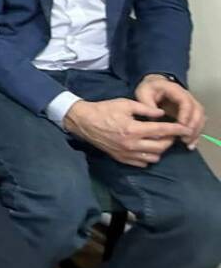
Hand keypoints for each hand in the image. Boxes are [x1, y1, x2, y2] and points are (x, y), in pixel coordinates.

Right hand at [64, 98, 189, 166]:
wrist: (83, 121)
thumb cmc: (104, 109)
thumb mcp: (124, 103)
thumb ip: (145, 108)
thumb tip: (161, 113)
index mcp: (133, 129)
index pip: (161, 131)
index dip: (175, 129)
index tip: (184, 128)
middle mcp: (132, 144)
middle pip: (160, 147)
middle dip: (169, 140)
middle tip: (170, 133)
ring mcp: (126, 153)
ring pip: (153, 158)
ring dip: (159, 150)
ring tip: (158, 141)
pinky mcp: (121, 159)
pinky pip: (142, 163)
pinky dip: (148, 157)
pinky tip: (147, 148)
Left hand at [135, 75, 205, 149]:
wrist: (153, 86)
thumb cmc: (148, 90)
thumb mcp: (143, 93)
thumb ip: (148, 105)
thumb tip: (157, 119)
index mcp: (175, 90)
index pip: (186, 102)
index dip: (186, 114)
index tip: (181, 125)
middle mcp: (186, 97)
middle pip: (197, 111)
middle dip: (193, 125)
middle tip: (184, 137)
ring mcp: (190, 105)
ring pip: (200, 118)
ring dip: (195, 131)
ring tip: (187, 143)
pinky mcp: (190, 113)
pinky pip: (197, 123)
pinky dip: (195, 134)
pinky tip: (190, 143)